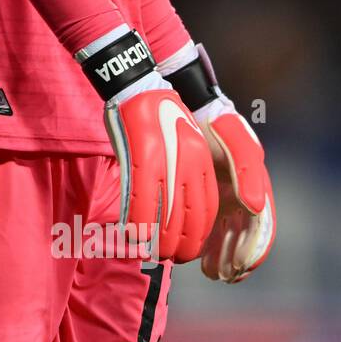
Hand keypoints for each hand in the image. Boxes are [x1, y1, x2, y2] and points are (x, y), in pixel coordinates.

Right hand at [104, 83, 218, 263]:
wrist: (138, 84)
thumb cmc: (157, 115)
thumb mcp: (183, 144)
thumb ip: (185, 175)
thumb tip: (177, 207)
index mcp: (202, 162)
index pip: (207, 209)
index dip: (198, 235)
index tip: (188, 249)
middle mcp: (190, 164)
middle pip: (191, 217)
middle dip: (183, 244)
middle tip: (172, 258)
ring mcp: (166, 161)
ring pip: (166, 214)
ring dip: (159, 240)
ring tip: (153, 253)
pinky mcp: (142, 156)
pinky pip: (142, 199)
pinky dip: (139, 223)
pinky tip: (133, 236)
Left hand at [197, 107, 276, 282]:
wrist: (188, 107)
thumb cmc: (216, 123)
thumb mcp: (236, 140)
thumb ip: (248, 170)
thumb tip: (255, 208)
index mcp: (256, 186)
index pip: (261, 227)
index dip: (253, 250)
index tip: (240, 267)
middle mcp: (243, 196)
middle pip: (245, 237)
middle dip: (237, 259)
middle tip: (223, 275)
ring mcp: (224, 197)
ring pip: (228, 236)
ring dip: (223, 257)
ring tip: (212, 273)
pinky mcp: (205, 197)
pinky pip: (210, 227)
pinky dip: (207, 245)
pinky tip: (199, 259)